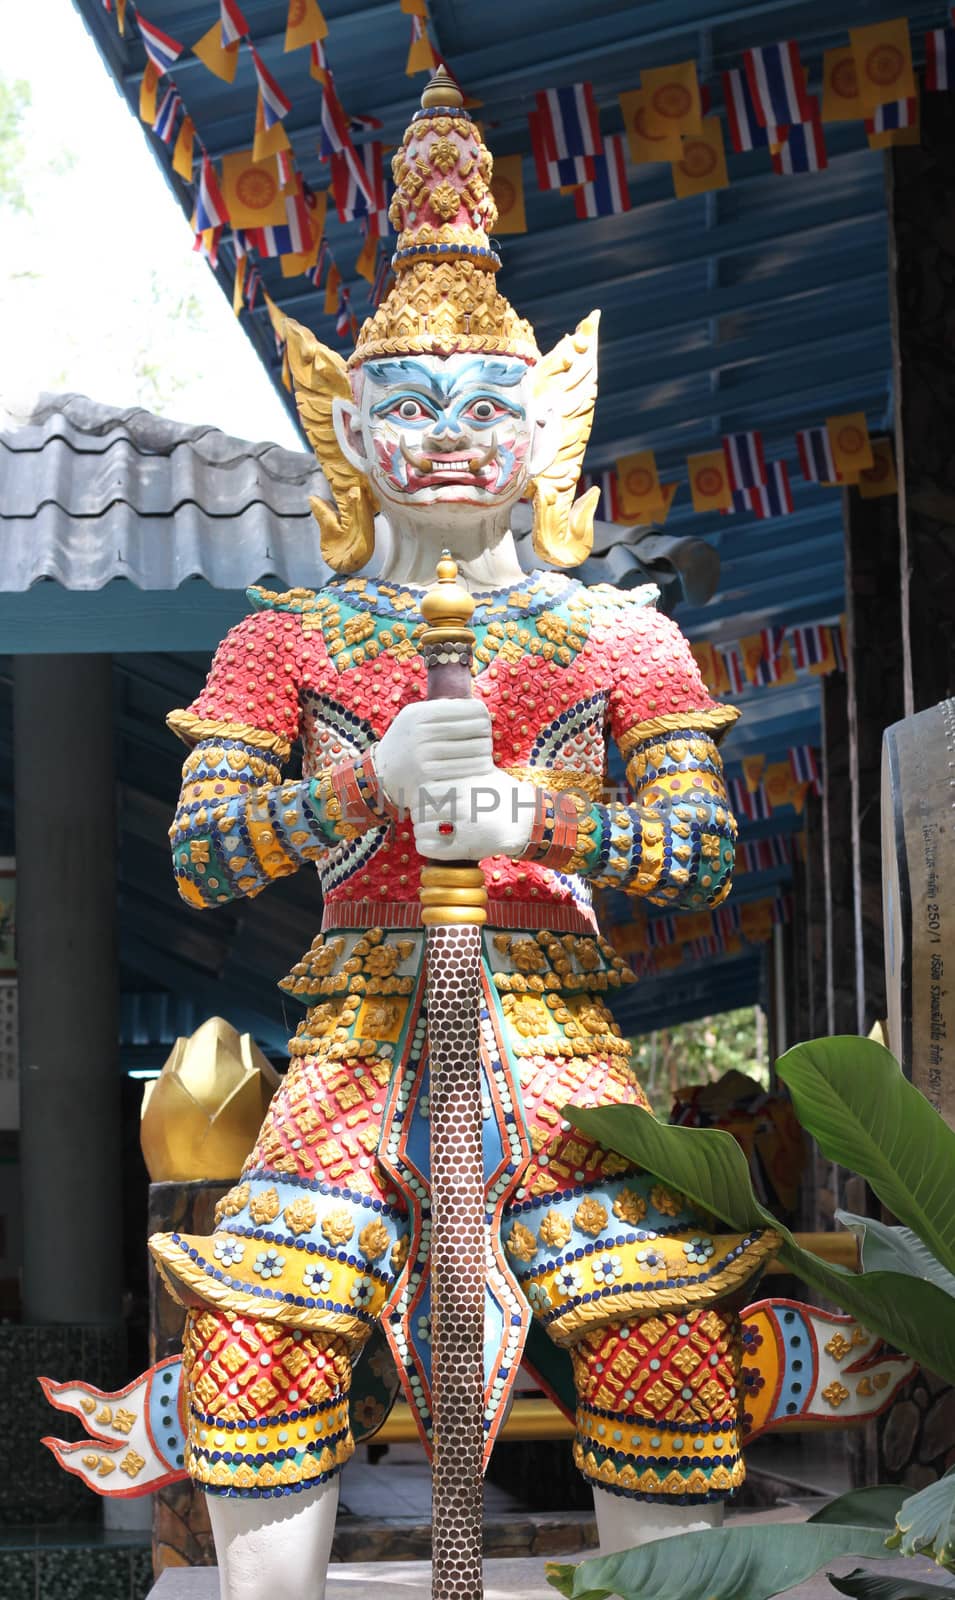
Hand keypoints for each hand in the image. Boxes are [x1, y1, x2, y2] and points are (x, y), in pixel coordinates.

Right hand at [373, 700, 492, 812]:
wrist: (380, 774)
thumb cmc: (407, 742)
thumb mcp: (415, 718)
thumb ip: (441, 710)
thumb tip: (478, 708)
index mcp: (420, 714)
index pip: (468, 709)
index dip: (482, 716)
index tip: (485, 722)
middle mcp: (420, 733)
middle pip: (474, 730)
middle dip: (485, 737)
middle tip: (487, 743)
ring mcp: (422, 756)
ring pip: (473, 752)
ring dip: (485, 756)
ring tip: (486, 758)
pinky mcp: (426, 778)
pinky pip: (464, 771)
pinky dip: (477, 770)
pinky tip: (480, 770)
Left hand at [414, 773, 537, 862]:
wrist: (525, 820)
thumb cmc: (500, 794)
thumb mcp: (481, 772)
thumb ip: (457, 768)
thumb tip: (426, 763)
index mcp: (464, 783)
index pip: (424, 790)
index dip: (421, 796)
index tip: (426, 800)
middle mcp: (463, 803)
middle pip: (420, 809)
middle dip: (419, 813)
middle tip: (425, 816)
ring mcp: (464, 826)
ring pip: (421, 829)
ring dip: (421, 830)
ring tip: (428, 829)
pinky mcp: (465, 847)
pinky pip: (429, 848)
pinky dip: (425, 845)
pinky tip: (431, 842)